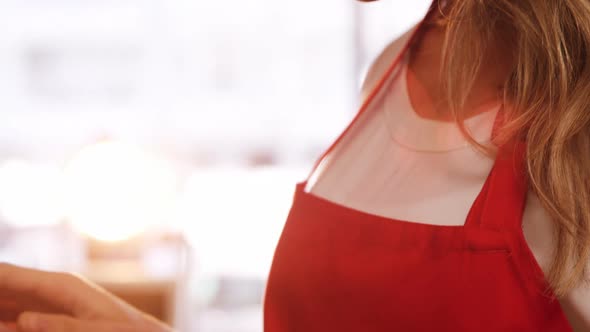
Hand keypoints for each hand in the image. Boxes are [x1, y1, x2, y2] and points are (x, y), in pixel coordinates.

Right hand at [0, 263, 172, 331]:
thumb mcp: (99, 330)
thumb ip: (61, 327)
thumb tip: (24, 319)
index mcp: (61, 286)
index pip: (6, 276)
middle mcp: (51, 291)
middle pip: (2, 289)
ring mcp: (48, 307)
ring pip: (5, 305)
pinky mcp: (49, 321)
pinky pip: (15, 320)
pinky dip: (4, 321)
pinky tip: (1, 321)